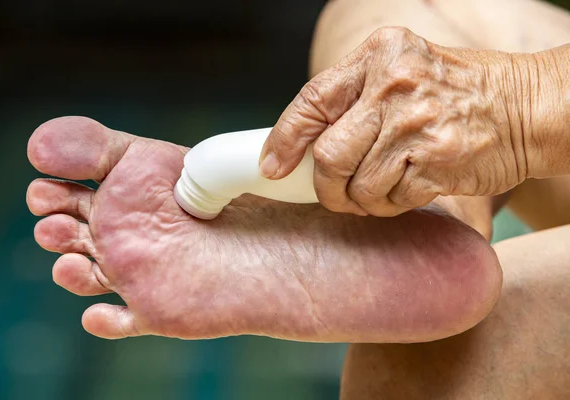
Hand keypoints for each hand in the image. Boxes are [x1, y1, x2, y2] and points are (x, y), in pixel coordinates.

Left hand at [259, 27, 527, 215]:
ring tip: (378, 190)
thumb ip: (356, 96)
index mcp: (379, 55)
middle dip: (325, 185)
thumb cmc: (456, 92)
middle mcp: (395, 86)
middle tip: (335, 193)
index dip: (285, 138)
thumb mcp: (403, 69)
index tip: (272, 166)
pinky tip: (403, 191)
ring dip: (360, 200)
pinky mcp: (437, 162)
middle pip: (328, 154)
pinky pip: (390, 200)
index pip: (313, 100)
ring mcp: (417, 125)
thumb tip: (304, 144)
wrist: (526, 107)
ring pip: (357, 185)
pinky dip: (388, 206)